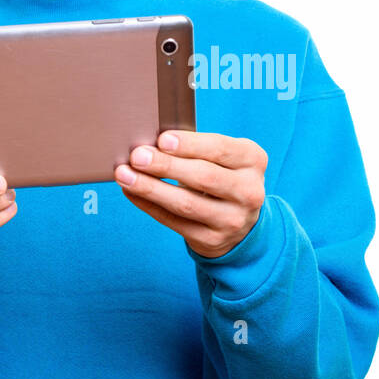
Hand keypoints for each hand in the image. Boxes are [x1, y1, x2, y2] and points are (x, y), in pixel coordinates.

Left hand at [115, 130, 266, 258]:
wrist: (240, 221)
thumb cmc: (222, 175)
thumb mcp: (224, 158)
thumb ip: (197, 148)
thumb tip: (151, 143)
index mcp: (252, 161)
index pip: (220, 150)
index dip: (189, 145)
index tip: (162, 139)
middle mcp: (249, 191)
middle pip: (203, 177)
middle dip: (165, 166)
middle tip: (137, 156)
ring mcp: (232, 220)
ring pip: (186, 203)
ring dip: (151, 188)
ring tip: (125, 175)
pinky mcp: (212, 239)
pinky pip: (174, 222)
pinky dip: (149, 205)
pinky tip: (132, 192)